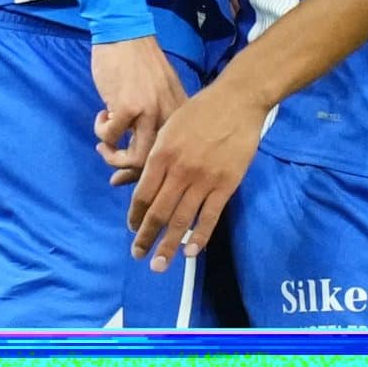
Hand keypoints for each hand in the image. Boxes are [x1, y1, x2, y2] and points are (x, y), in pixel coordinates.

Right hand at [91, 35, 188, 187]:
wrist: (125, 32)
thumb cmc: (140, 62)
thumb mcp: (160, 92)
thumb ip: (155, 119)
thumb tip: (138, 154)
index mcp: (180, 113)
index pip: (175, 157)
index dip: (152, 174)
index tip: (130, 177)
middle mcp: (170, 116)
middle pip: (156, 164)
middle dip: (129, 175)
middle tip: (113, 176)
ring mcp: (150, 112)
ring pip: (135, 158)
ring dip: (113, 158)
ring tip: (104, 146)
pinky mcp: (128, 106)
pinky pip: (111, 136)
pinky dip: (102, 132)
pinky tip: (102, 116)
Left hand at [126, 78, 268, 271]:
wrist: (237, 101)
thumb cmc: (200, 111)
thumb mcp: (169, 127)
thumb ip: (154, 156)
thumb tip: (130, 181)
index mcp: (162, 155)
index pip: (142, 195)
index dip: (135, 216)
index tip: (132, 229)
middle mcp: (179, 171)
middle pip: (159, 213)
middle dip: (146, 238)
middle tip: (138, 255)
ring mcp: (204, 180)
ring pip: (182, 221)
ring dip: (169, 246)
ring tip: (159, 264)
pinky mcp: (226, 185)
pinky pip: (210, 217)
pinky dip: (200, 237)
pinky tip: (191, 252)